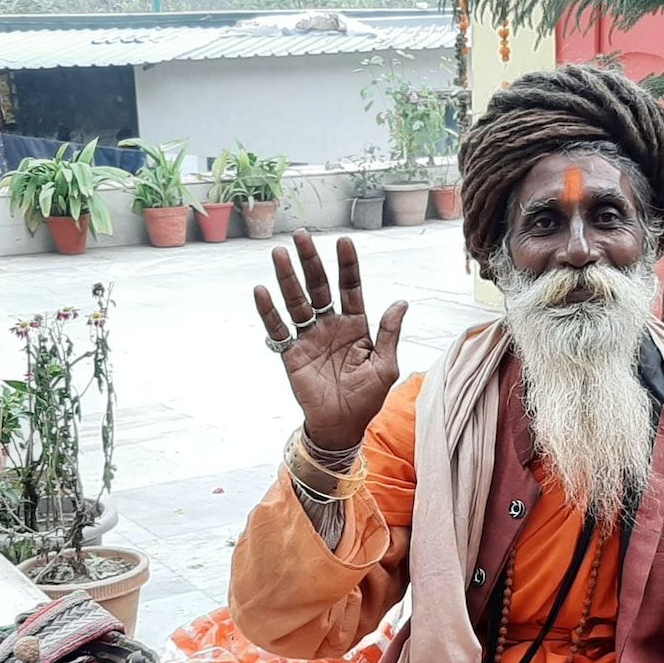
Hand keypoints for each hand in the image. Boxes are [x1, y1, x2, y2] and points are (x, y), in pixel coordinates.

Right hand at [253, 230, 407, 451]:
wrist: (342, 427)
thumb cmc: (366, 398)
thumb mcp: (385, 366)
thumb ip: (389, 334)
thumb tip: (401, 302)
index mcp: (355, 325)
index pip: (350, 288)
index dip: (347, 266)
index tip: (344, 242)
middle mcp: (330, 325)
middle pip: (319, 286)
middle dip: (311, 261)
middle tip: (302, 235)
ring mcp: (309, 337)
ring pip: (297, 301)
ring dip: (287, 278)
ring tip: (279, 254)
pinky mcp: (291, 353)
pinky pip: (279, 328)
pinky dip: (269, 311)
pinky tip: (262, 291)